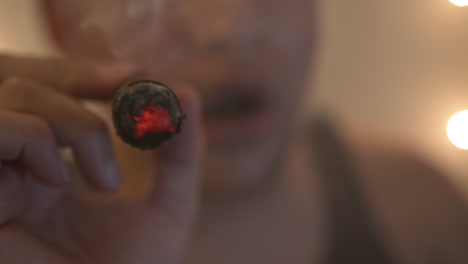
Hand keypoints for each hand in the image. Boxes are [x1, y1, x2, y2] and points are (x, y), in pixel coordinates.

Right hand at [0, 55, 203, 263]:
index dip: (95, 80)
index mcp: (57, 170)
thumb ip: (182, 155)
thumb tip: (187, 92)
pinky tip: (56, 180)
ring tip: (92, 177)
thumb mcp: (169, 208)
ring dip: (64, 122)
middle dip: (80, 106)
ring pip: (12, 98)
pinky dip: (31, 138)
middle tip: (115, 153)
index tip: (139, 82)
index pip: (60, 97)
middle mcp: (19, 171)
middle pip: (29, 87)